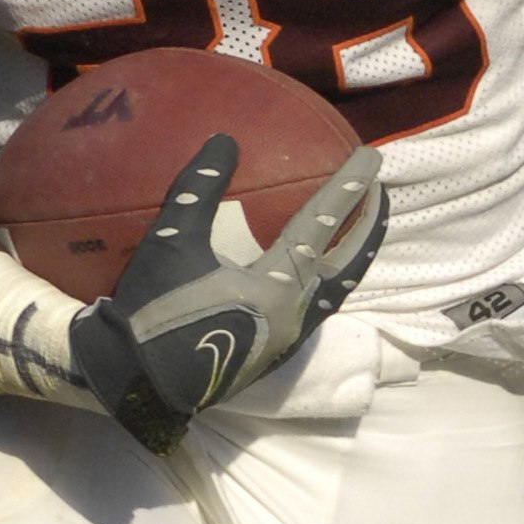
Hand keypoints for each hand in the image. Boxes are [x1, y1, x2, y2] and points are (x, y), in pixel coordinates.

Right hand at [70, 134, 385, 451]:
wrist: (141, 382)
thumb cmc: (154, 309)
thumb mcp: (170, 241)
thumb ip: (199, 188)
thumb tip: (224, 141)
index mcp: (274, 286)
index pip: (320, 225)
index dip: (348, 186)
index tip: (373, 156)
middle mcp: (293, 313)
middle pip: (348, 264)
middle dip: (370, 225)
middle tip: (383, 191)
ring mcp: (288, 338)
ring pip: (337, 291)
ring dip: (355, 257)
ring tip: (362, 230)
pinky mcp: (275, 352)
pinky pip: (317, 309)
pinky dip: (328, 282)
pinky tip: (318, 271)